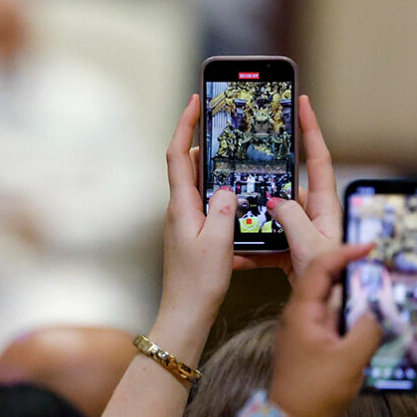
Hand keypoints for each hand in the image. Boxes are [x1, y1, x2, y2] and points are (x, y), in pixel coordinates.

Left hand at [155, 94, 235, 333]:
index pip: (178, 155)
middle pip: (187, 164)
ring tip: (235, 154)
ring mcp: (183, 221)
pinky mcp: (192, 233)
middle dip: (202, 140)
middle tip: (222, 121)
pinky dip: (219, 192)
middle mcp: (178, 209)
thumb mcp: (219, 243)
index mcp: (181, 206)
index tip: (194, 101)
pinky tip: (238, 196)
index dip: (185, 125)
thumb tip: (227, 187)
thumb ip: (224, 211)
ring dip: (214, 167)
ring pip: (198, 184)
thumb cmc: (199, 283)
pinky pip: (205, 203)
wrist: (185, 314)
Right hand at [234, 95, 342, 282]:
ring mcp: (301, 231)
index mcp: (325, 207)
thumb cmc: (331, 280)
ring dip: (253, 217)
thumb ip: (291, 218)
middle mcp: (314, 214)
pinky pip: (265, 239)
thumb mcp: (310, 246)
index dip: (311, 128)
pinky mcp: (289, 249)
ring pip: (271, 213)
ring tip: (233, 211)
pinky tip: (234, 252)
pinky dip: (250, 246)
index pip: (318, 158)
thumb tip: (274, 200)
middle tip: (246, 160)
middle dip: (266, 177)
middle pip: (287, 184)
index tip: (302, 102)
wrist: (331, 312)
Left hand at [269, 244, 382, 416]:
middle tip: (375, 263)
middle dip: (348, 267)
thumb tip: (375, 312)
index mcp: (301, 311)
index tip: (367, 246)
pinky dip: (348, 311)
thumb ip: (366, 330)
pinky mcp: (310, 342)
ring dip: (350, 290)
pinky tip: (365, 315)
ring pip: (328, 299)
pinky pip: (330, 316)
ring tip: (375, 285)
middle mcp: (299, 315)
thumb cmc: (314, 392)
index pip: (319, 268)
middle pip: (323, 279)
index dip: (343, 252)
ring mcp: (303, 328)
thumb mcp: (349, 360)